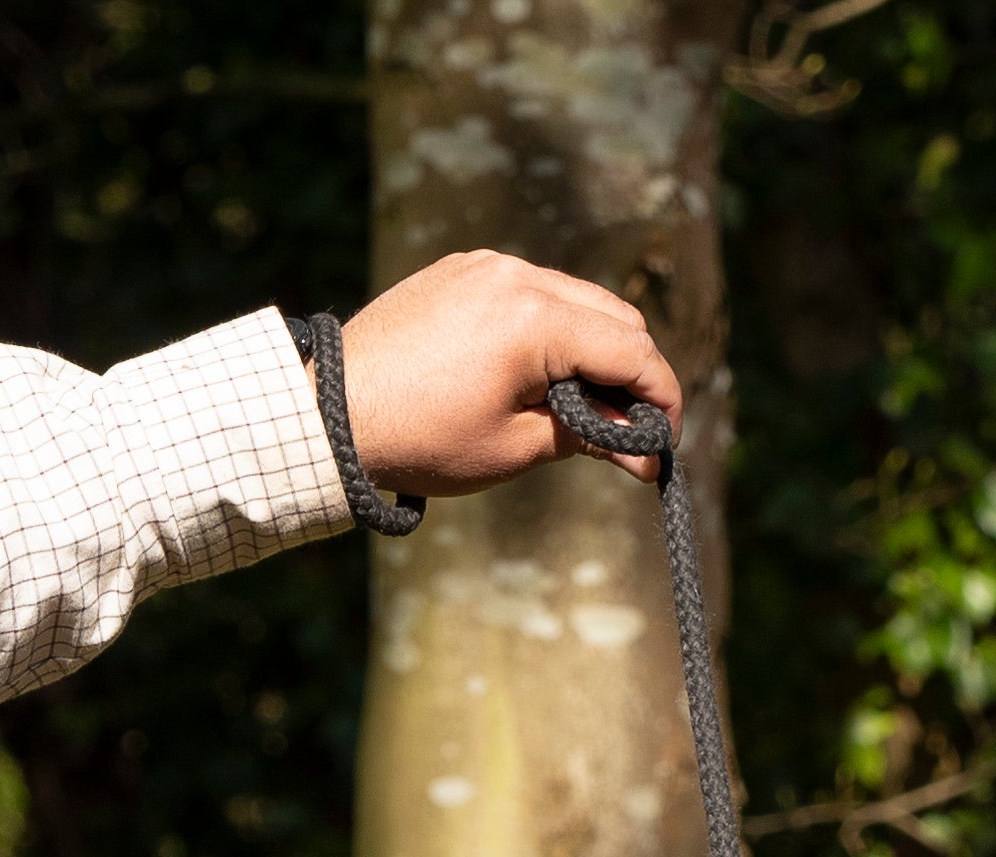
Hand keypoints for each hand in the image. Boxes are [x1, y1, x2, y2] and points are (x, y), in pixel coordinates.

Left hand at [335, 253, 687, 498]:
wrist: (328, 412)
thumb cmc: (418, 440)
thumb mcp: (514, 448)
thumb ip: (589, 438)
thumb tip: (646, 454)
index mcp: (534, 318)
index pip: (631, 350)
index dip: (662, 398)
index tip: (667, 442)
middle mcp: (517, 274)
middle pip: (613, 316)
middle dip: (633, 374)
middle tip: (629, 432)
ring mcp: (487, 265)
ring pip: (575, 299)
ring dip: (593, 349)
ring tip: (583, 408)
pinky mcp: (462, 268)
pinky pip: (530, 290)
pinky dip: (550, 328)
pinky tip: (539, 375)